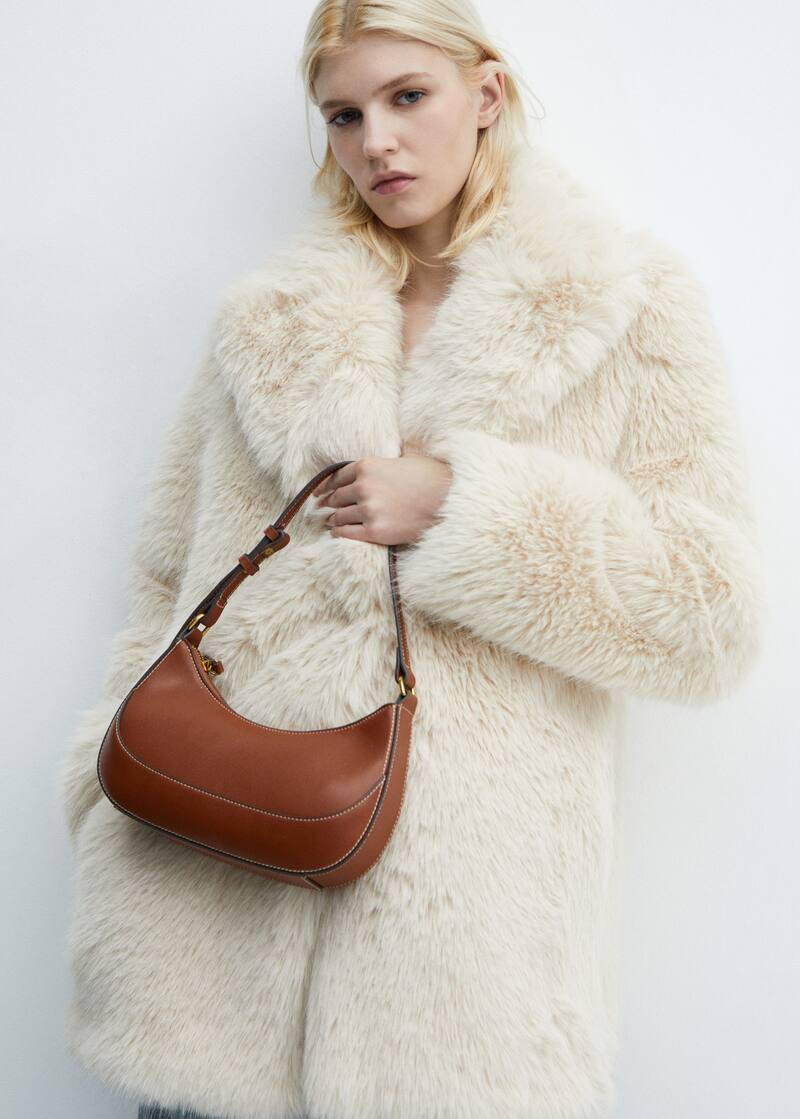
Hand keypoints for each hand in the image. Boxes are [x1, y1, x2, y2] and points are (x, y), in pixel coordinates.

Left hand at [311, 447, 452, 545]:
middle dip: (328, 503)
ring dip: (333, 520)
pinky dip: (338, 534)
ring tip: (330, 522)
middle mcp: (364, 486)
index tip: (319, 492)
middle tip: (322, 508)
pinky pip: (346, 533)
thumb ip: (391, 456)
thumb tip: (393, 452)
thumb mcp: (408, 456)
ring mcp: (368, 510)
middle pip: (336, 497)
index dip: (326, 486)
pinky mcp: (375, 531)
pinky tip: (337, 533)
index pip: (337, 477)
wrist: (450, 501)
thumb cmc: (433, 478)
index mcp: (368, 465)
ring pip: (338, 516)